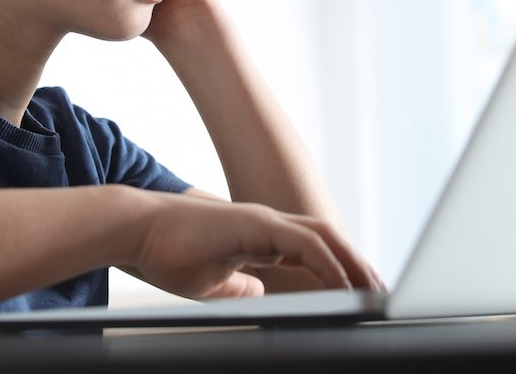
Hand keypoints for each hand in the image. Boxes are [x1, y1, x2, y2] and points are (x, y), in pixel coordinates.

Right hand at [122, 190, 383, 299]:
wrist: (136, 229)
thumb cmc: (166, 252)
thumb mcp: (211, 280)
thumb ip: (238, 283)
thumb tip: (259, 290)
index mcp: (260, 237)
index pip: (312, 251)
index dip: (338, 270)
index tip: (357, 294)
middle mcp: (268, 224)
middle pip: (326, 240)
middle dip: (356, 265)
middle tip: (379, 293)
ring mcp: (264, 220)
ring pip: (323, 237)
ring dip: (352, 263)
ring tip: (372, 291)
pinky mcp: (257, 224)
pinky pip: (305, 244)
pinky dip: (329, 263)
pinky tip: (343, 285)